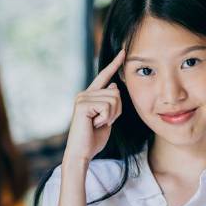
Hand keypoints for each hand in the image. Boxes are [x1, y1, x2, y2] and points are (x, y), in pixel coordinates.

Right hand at [63, 49, 126, 164]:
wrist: (82, 153)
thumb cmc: (93, 139)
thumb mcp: (107, 118)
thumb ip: (110, 103)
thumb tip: (113, 86)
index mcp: (90, 96)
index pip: (104, 77)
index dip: (114, 64)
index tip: (123, 52)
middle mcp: (84, 94)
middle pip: (116, 92)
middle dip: (116, 111)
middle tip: (102, 122)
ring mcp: (82, 98)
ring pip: (113, 99)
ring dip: (111, 115)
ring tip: (97, 124)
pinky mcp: (82, 104)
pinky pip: (107, 106)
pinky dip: (106, 118)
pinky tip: (94, 124)